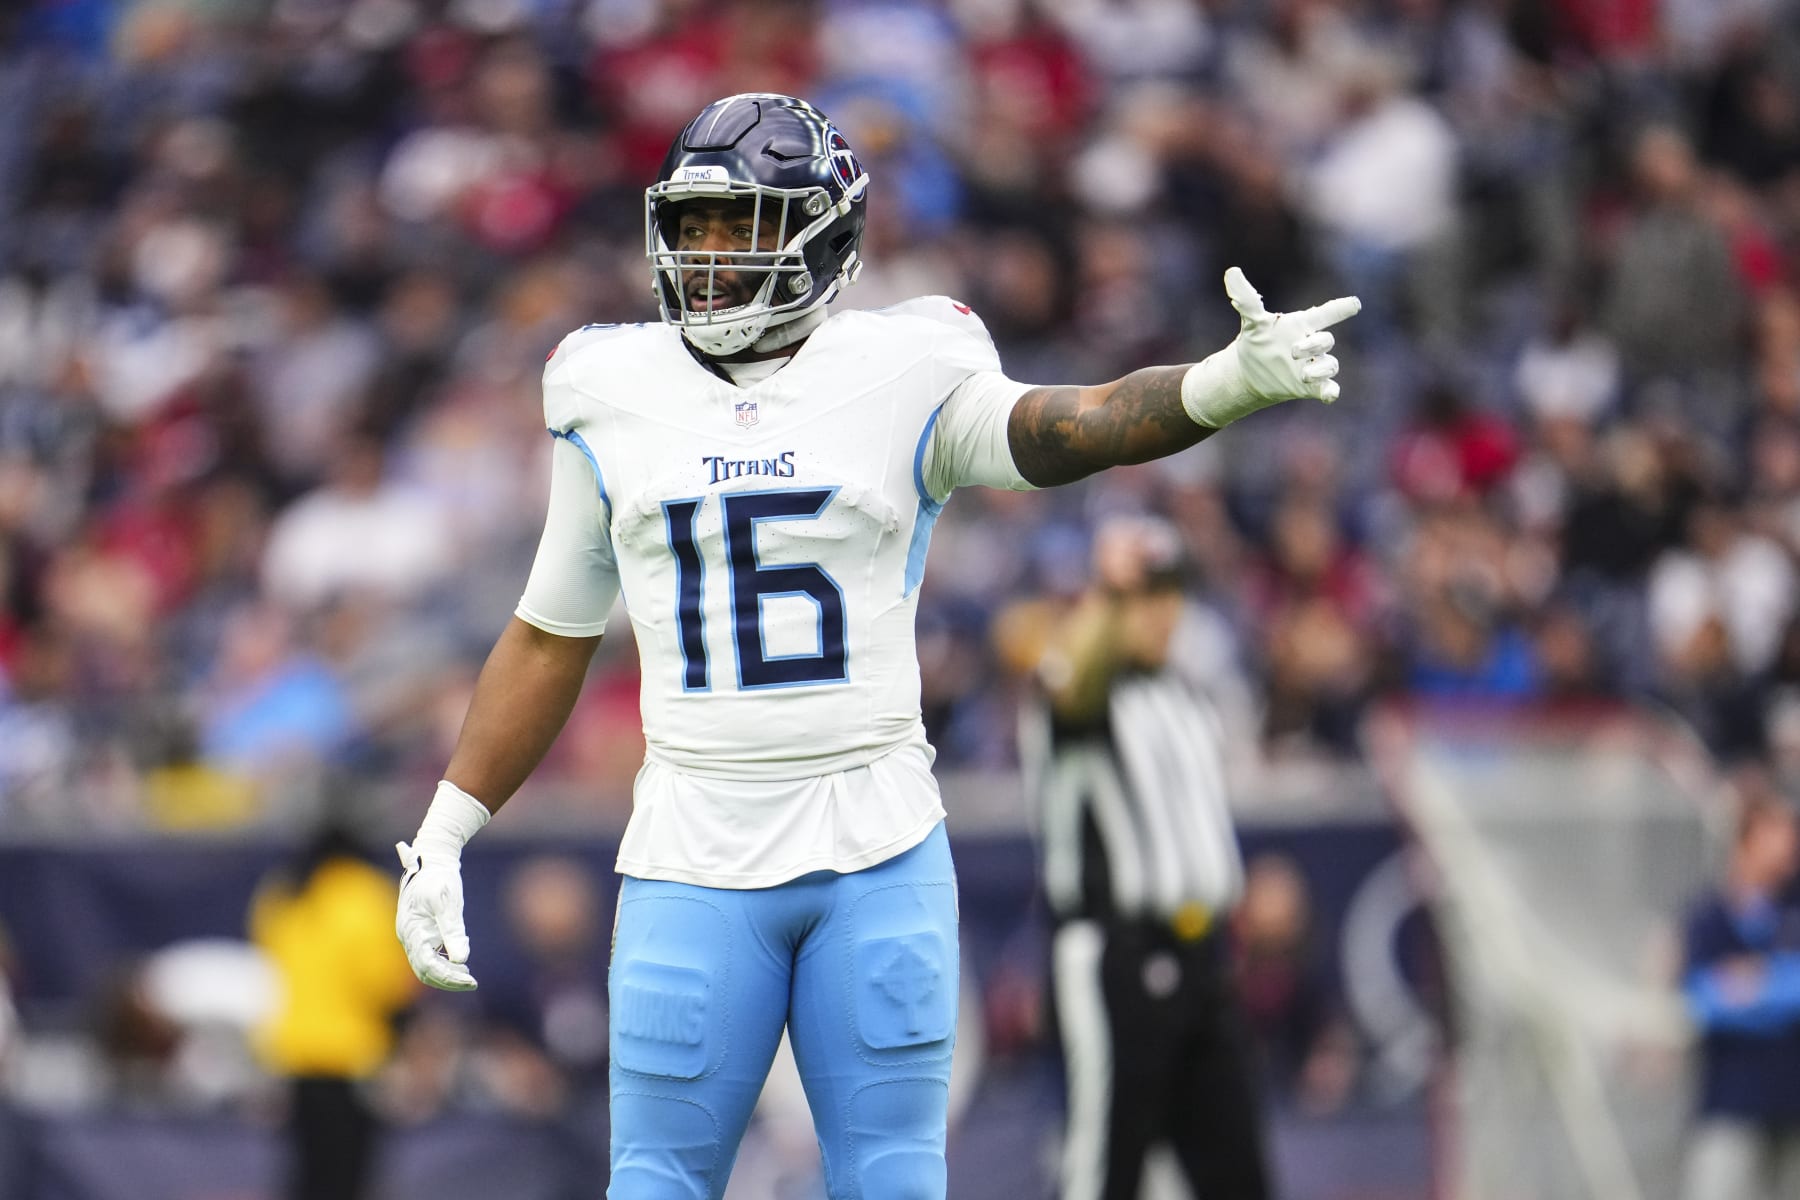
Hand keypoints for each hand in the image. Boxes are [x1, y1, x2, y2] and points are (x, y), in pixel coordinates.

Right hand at [395, 840, 477, 990]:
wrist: (433, 859)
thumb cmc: (439, 877)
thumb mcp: (447, 901)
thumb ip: (453, 930)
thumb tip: (461, 959)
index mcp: (411, 930)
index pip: (427, 965)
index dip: (448, 976)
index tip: (470, 980)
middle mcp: (408, 936)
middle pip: (425, 970)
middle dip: (448, 980)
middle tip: (472, 983)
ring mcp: (413, 935)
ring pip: (426, 966)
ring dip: (446, 974)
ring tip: (469, 977)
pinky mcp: (422, 932)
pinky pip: (430, 956)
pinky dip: (445, 963)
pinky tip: (462, 961)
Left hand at [1181, 268, 1360, 428]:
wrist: (1250, 372)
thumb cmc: (1257, 340)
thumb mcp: (1251, 320)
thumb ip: (1246, 298)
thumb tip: (1232, 272)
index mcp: (1302, 325)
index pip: (1325, 314)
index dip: (1340, 309)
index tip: (1354, 304)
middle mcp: (1311, 344)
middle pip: (1327, 341)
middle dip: (1315, 345)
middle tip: (1294, 350)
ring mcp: (1313, 366)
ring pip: (1330, 365)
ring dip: (1322, 369)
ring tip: (1305, 374)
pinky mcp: (1311, 386)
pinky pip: (1328, 389)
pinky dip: (1330, 392)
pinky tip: (1330, 395)